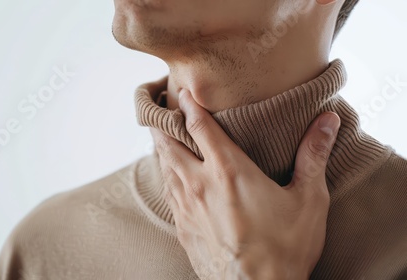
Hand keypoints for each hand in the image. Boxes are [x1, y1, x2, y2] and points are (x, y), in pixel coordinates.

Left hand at [150, 89, 340, 279]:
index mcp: (229, 171)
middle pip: (169, 143)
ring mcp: (186, 207)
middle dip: (164, 123)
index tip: (184, 91)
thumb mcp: (308, 199)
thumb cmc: (285, 248)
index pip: (200, 126)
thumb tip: (327, 121)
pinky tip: (172, 175)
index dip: (190, 104)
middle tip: (163, 109)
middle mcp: (199, 184)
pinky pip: (168, 192)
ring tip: (163, 136)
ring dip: (162, 148)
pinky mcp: (182, 227)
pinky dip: (167, 176)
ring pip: (164, 166)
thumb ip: (313, 155)